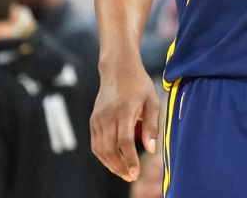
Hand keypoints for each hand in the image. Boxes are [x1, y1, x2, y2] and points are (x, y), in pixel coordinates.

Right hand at [91, 60, 159, 181]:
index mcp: (124, 110)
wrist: (117, 69)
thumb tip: (151, 150)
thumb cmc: (139, 85)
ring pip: (100, 149)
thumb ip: (152, 125)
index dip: (129, 158)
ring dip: (111, 164)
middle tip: (132, 177)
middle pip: (110, 148)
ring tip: (125, 173)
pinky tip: (115, 162)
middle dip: (120, 166)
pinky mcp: (93, 121)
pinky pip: (96, 144)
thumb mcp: (152, 101)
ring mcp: (97, 119)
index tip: (135, 173)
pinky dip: (104, 156)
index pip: (124, 140)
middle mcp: (107, 115)